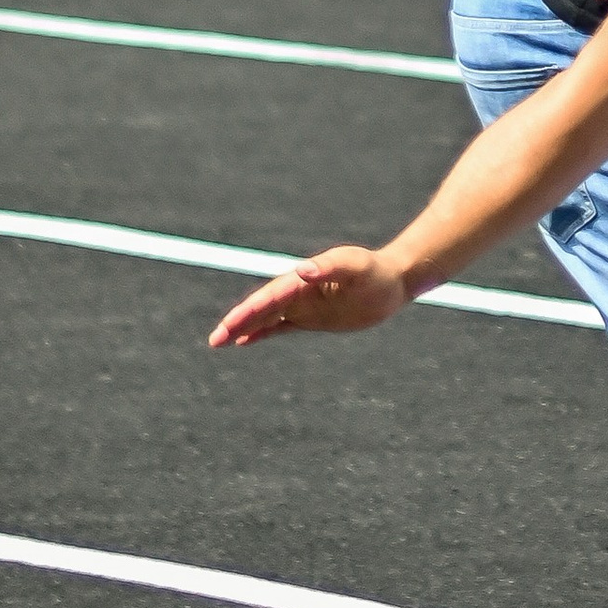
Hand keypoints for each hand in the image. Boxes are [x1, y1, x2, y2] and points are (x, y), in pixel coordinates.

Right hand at [207, 247, 413, 348]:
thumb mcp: (354, 265)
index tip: (231, 325)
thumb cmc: (374, 270)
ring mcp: (303, 305)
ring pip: (266, 318)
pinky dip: (262, 333)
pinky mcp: (312, 318)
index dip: (250, 311)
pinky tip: (244, 342)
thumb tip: (302, 270)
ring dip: (243, 328)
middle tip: (215, 339)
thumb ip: (329, 267)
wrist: (392, 281)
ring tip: (219, 341)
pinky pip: (280, 326)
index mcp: (304, 279)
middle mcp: (298, 291)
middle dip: (237, 322)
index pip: (271, 296)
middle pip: (261, 308)